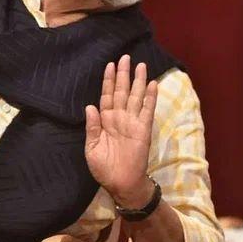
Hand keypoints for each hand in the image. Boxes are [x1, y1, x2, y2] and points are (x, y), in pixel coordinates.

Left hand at [85, 55, 157, 207]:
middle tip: (125, 57)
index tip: (109, 65)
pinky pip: (147, 110)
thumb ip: (92, 127)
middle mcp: (120, 117)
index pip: (107, 95)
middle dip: (123, 74)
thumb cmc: (104, 168)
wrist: (121, 184)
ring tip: (140, 65)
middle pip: (121, 91)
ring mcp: (132, 122)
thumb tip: (90, 106)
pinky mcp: (143, 128)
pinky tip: (152, 84)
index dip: (108, 80)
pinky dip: (150, 97)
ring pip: (135, 96)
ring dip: (138, 81)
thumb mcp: (91, 148)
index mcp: (106, 121)